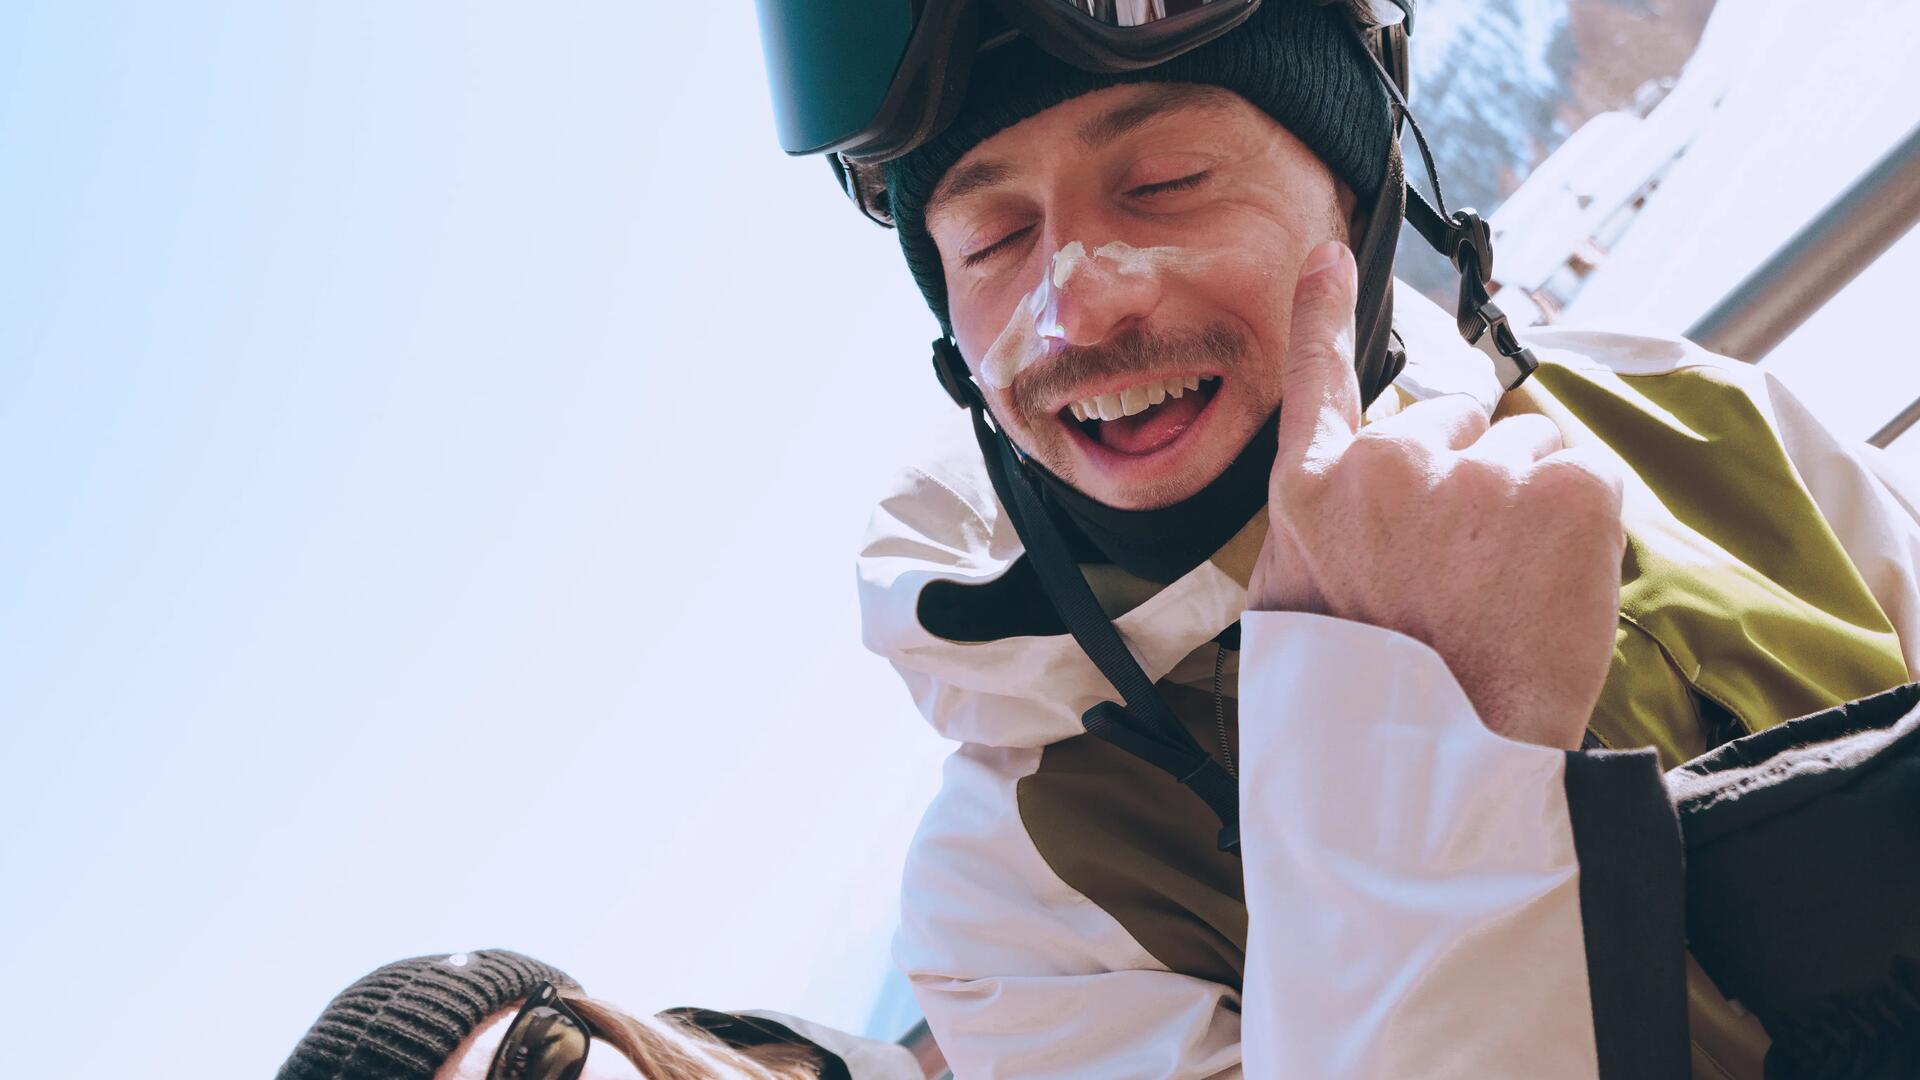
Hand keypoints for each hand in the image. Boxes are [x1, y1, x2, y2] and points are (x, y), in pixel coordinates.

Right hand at [1248, 242, 1624, 749]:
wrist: (1430, 769)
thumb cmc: (1361, 703)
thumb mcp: (1297, 608)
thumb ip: (1327, 529)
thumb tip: (1360, 495)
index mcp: (1313, 495)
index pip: (1319, 379)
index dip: (1323, 311)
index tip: (1332, 257)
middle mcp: (1388, 465)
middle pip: (1455, 422)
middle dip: (1471, 479)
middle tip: (1467, 573)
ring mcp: (1478, 474)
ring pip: (1529, 448)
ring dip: (1528, 505)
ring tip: (1506, 593)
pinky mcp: (1565, 491)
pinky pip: (1585, 477)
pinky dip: (1583, 527)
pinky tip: (1551, 588)